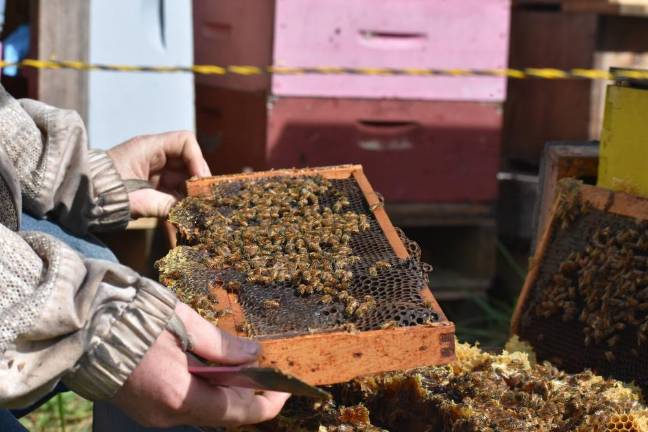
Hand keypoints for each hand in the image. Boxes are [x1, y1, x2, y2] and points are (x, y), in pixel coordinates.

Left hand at [107, 131, 211, 218]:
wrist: (77, 200)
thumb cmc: (102, 193)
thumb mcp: (136, 199)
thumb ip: (164, 205)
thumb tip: (189, 213)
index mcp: (148, 148)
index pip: (185, 142)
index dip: (197, 159)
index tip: (200, 182)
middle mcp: (153, 156)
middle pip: (188, 160)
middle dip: (197, 179)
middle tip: (203, 199)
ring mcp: (153, 171)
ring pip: (184, 176)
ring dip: (191, 192)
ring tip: (195, 208)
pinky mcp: (151, 186)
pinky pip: (174, 190)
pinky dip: (182, 200)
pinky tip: (185, 211)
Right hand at [111, 303, 289, 427]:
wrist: (81, 325)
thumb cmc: (132, 317)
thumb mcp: (184, 323)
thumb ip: (221, 344)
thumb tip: (253, 355)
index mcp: (179, 395)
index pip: (237, 411)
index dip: (266, 403)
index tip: (286, 389)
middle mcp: (167, 414)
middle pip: (222, 414)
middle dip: (249, 396)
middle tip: (268, 373)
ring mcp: (154, 414)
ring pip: (205, 411)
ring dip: (228, 392)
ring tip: (245, 368)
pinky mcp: (145, 407)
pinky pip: (187, 405)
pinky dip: (207, 391)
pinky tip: (215, 370)